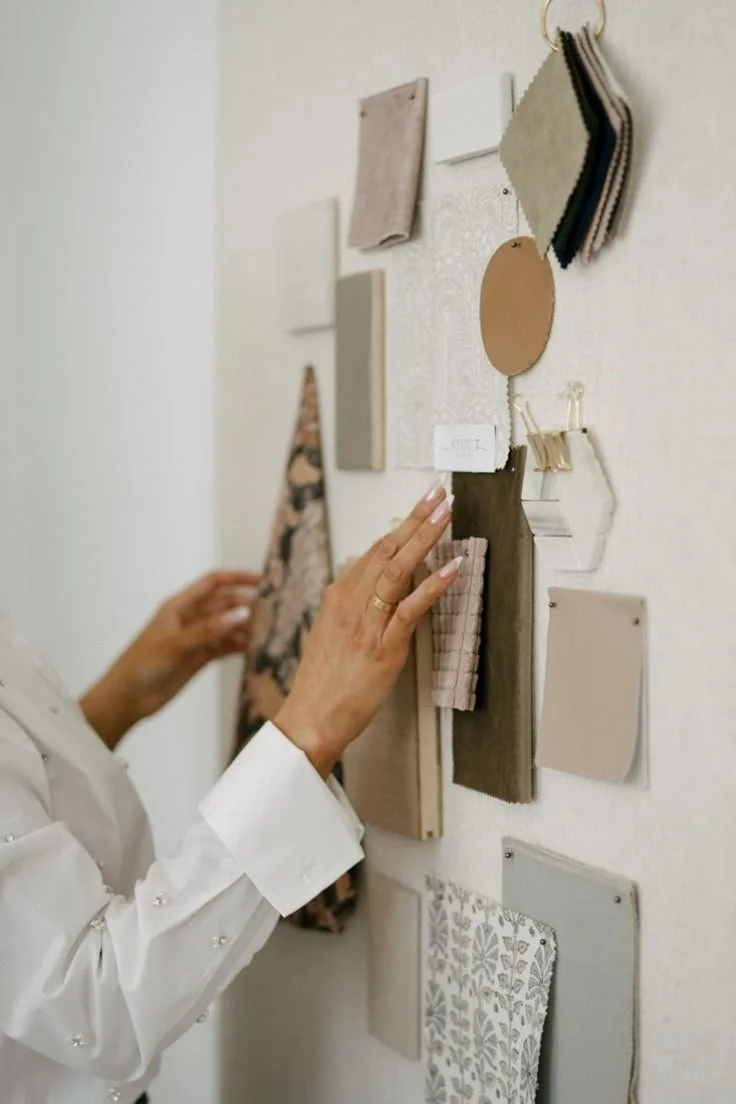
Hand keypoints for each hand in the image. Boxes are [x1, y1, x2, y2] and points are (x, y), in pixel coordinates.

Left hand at [81, 570, 259, 748]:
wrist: (128, 698)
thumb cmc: (143, 664)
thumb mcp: (174, 644)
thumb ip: (208, 630)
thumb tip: (243, 614)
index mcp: (179, 606)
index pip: (213, 583)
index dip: (236, 578)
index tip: (262, 581)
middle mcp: (190, 619)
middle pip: (225, 605)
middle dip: (246, 607)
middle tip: (272, 614)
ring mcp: (197, 639)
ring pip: (227, 627)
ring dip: (246, 628)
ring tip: (269, 633)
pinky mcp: (200, 658)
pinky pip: (225, 647)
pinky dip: (239, 647)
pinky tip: (256, 649)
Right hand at [275, 483, 461, 776]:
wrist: (311, 718)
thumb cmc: (323, 683)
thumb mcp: (333, 636)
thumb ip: (354, 611)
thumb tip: (376, 594)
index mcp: (338, 597)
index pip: (373, 551)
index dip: (400, 526)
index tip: (420, 506)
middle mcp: (350, 603)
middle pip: (386, 549)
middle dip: (415, 518)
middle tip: (438, 493)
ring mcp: (366, 624)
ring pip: (398, 568)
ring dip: (425, 537)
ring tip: (446, 513)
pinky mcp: (383, 648)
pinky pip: (410, 609)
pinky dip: (432, 585)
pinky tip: (451, 568)